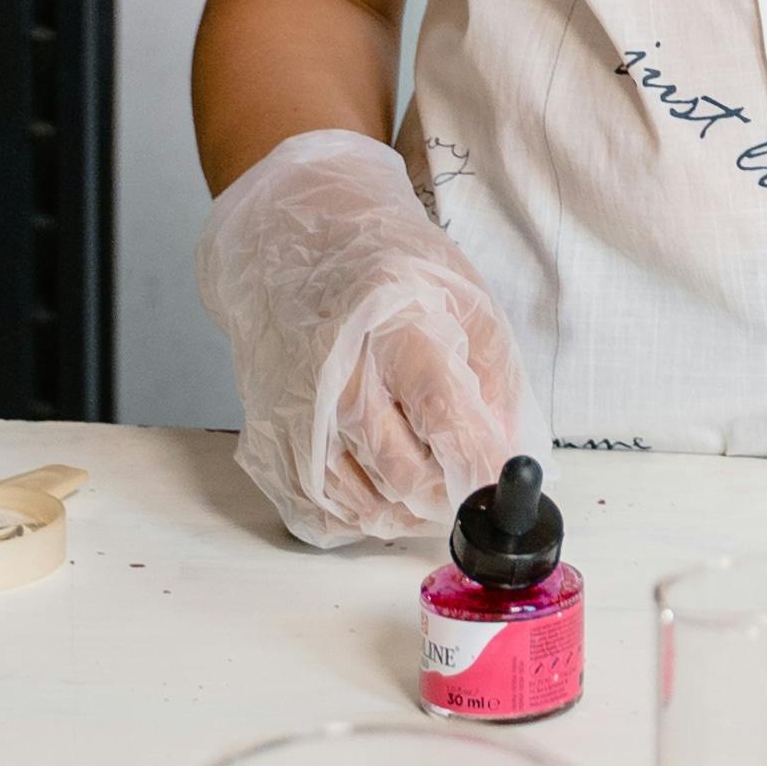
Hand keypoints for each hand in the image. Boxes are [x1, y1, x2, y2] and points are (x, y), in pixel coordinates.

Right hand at [196, 127, 535, 549]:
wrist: (289, 245)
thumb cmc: (387, 270)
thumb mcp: (461, 294)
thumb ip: (491, 373)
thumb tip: (500, 447)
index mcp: (391, 326)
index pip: (440, 410)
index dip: (476, 460)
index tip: (499, 482)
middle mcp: (336, 376)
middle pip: (402, 471)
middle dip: (447, 493)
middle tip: (465, 482)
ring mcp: (294, 414)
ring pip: (360, 504)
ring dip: (407, 514)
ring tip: (430, 489)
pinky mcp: (266, 442)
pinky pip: (317, 515)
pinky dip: (357, 520)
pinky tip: (380, 492)